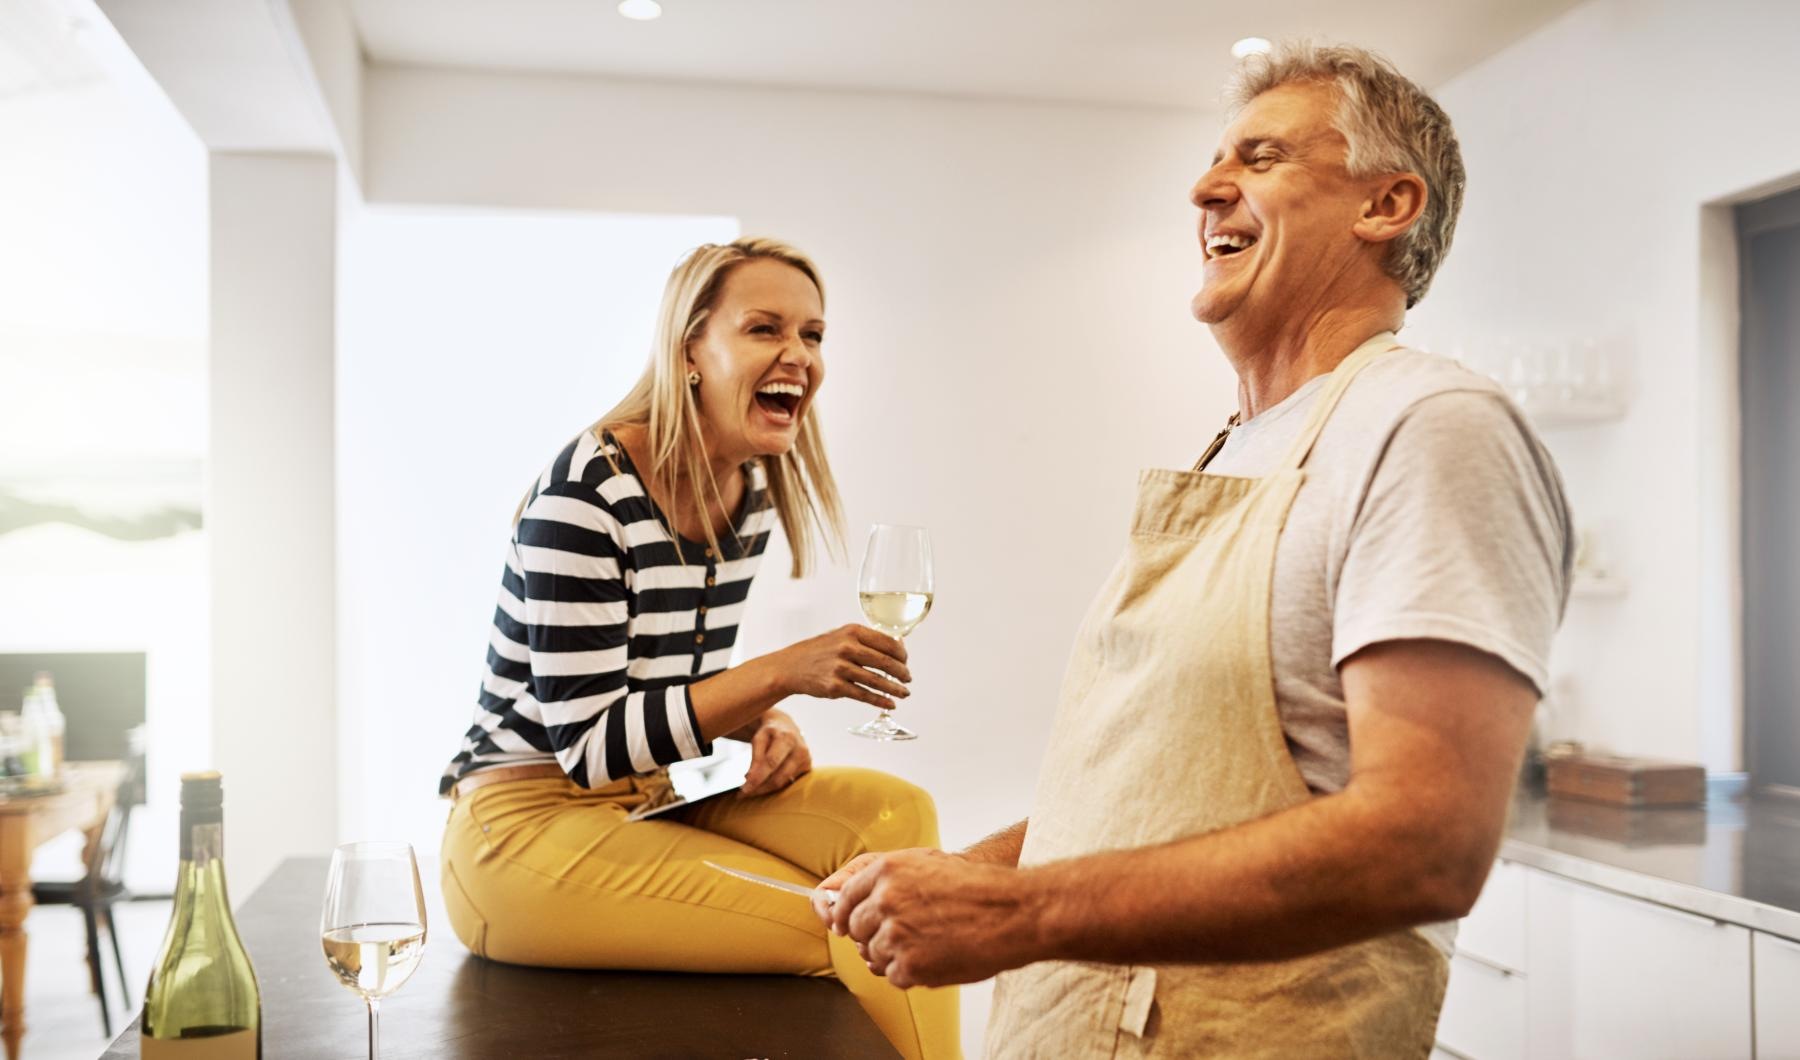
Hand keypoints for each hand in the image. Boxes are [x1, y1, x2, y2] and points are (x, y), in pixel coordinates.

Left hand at [738, 711, 811, 797]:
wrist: (787, 726)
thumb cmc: (770, 733)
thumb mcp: (759, 738)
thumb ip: (756, 757)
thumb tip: (750, 779)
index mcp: (787, 738)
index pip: (771, 763)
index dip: (757, 778)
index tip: (744, 790)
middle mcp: (800, 750)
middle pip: (778, 778)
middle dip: (760, 788)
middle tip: (743, 793)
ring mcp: (806, 760)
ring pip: (783, 783)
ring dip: (765, 788)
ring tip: (751, 788)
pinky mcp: (807, 768)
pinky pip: (788, 782)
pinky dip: (774, 785)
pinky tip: (764, 783)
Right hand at [776, 625, 911, 710]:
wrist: (790, 666)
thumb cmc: (820, 651)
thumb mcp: (841, 636)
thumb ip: (865, 640)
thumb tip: (897, 647)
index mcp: (852, 631)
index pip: (887, 642)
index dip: (902, 654)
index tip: (906, 661)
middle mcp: (847, 647)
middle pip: (885, 662)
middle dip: (901, 673)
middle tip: (908, 679)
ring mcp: (840, 668)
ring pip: (877, 681)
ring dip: (895, 689)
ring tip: (904, 693)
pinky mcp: (835, 687)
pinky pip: (864, 695)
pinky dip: (880, 701)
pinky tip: (890, 704)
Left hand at [825, 849, 1045, 988]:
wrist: (1012, 912)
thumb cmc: (978, 888)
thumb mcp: (928, 863)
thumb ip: (888, 880)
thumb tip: (853, 899)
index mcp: (887, 871)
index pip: (844, 898)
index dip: (843, 914)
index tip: (844, 924)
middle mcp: (886, 900)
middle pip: (854, 928)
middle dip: (871, 935)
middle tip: (900, 936)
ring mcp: (896, 934)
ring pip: (873, 955)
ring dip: (893, 955)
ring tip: (927, 945)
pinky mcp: (910, 964)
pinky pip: (894, 976)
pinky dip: (910, 973)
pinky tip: (935, 958)